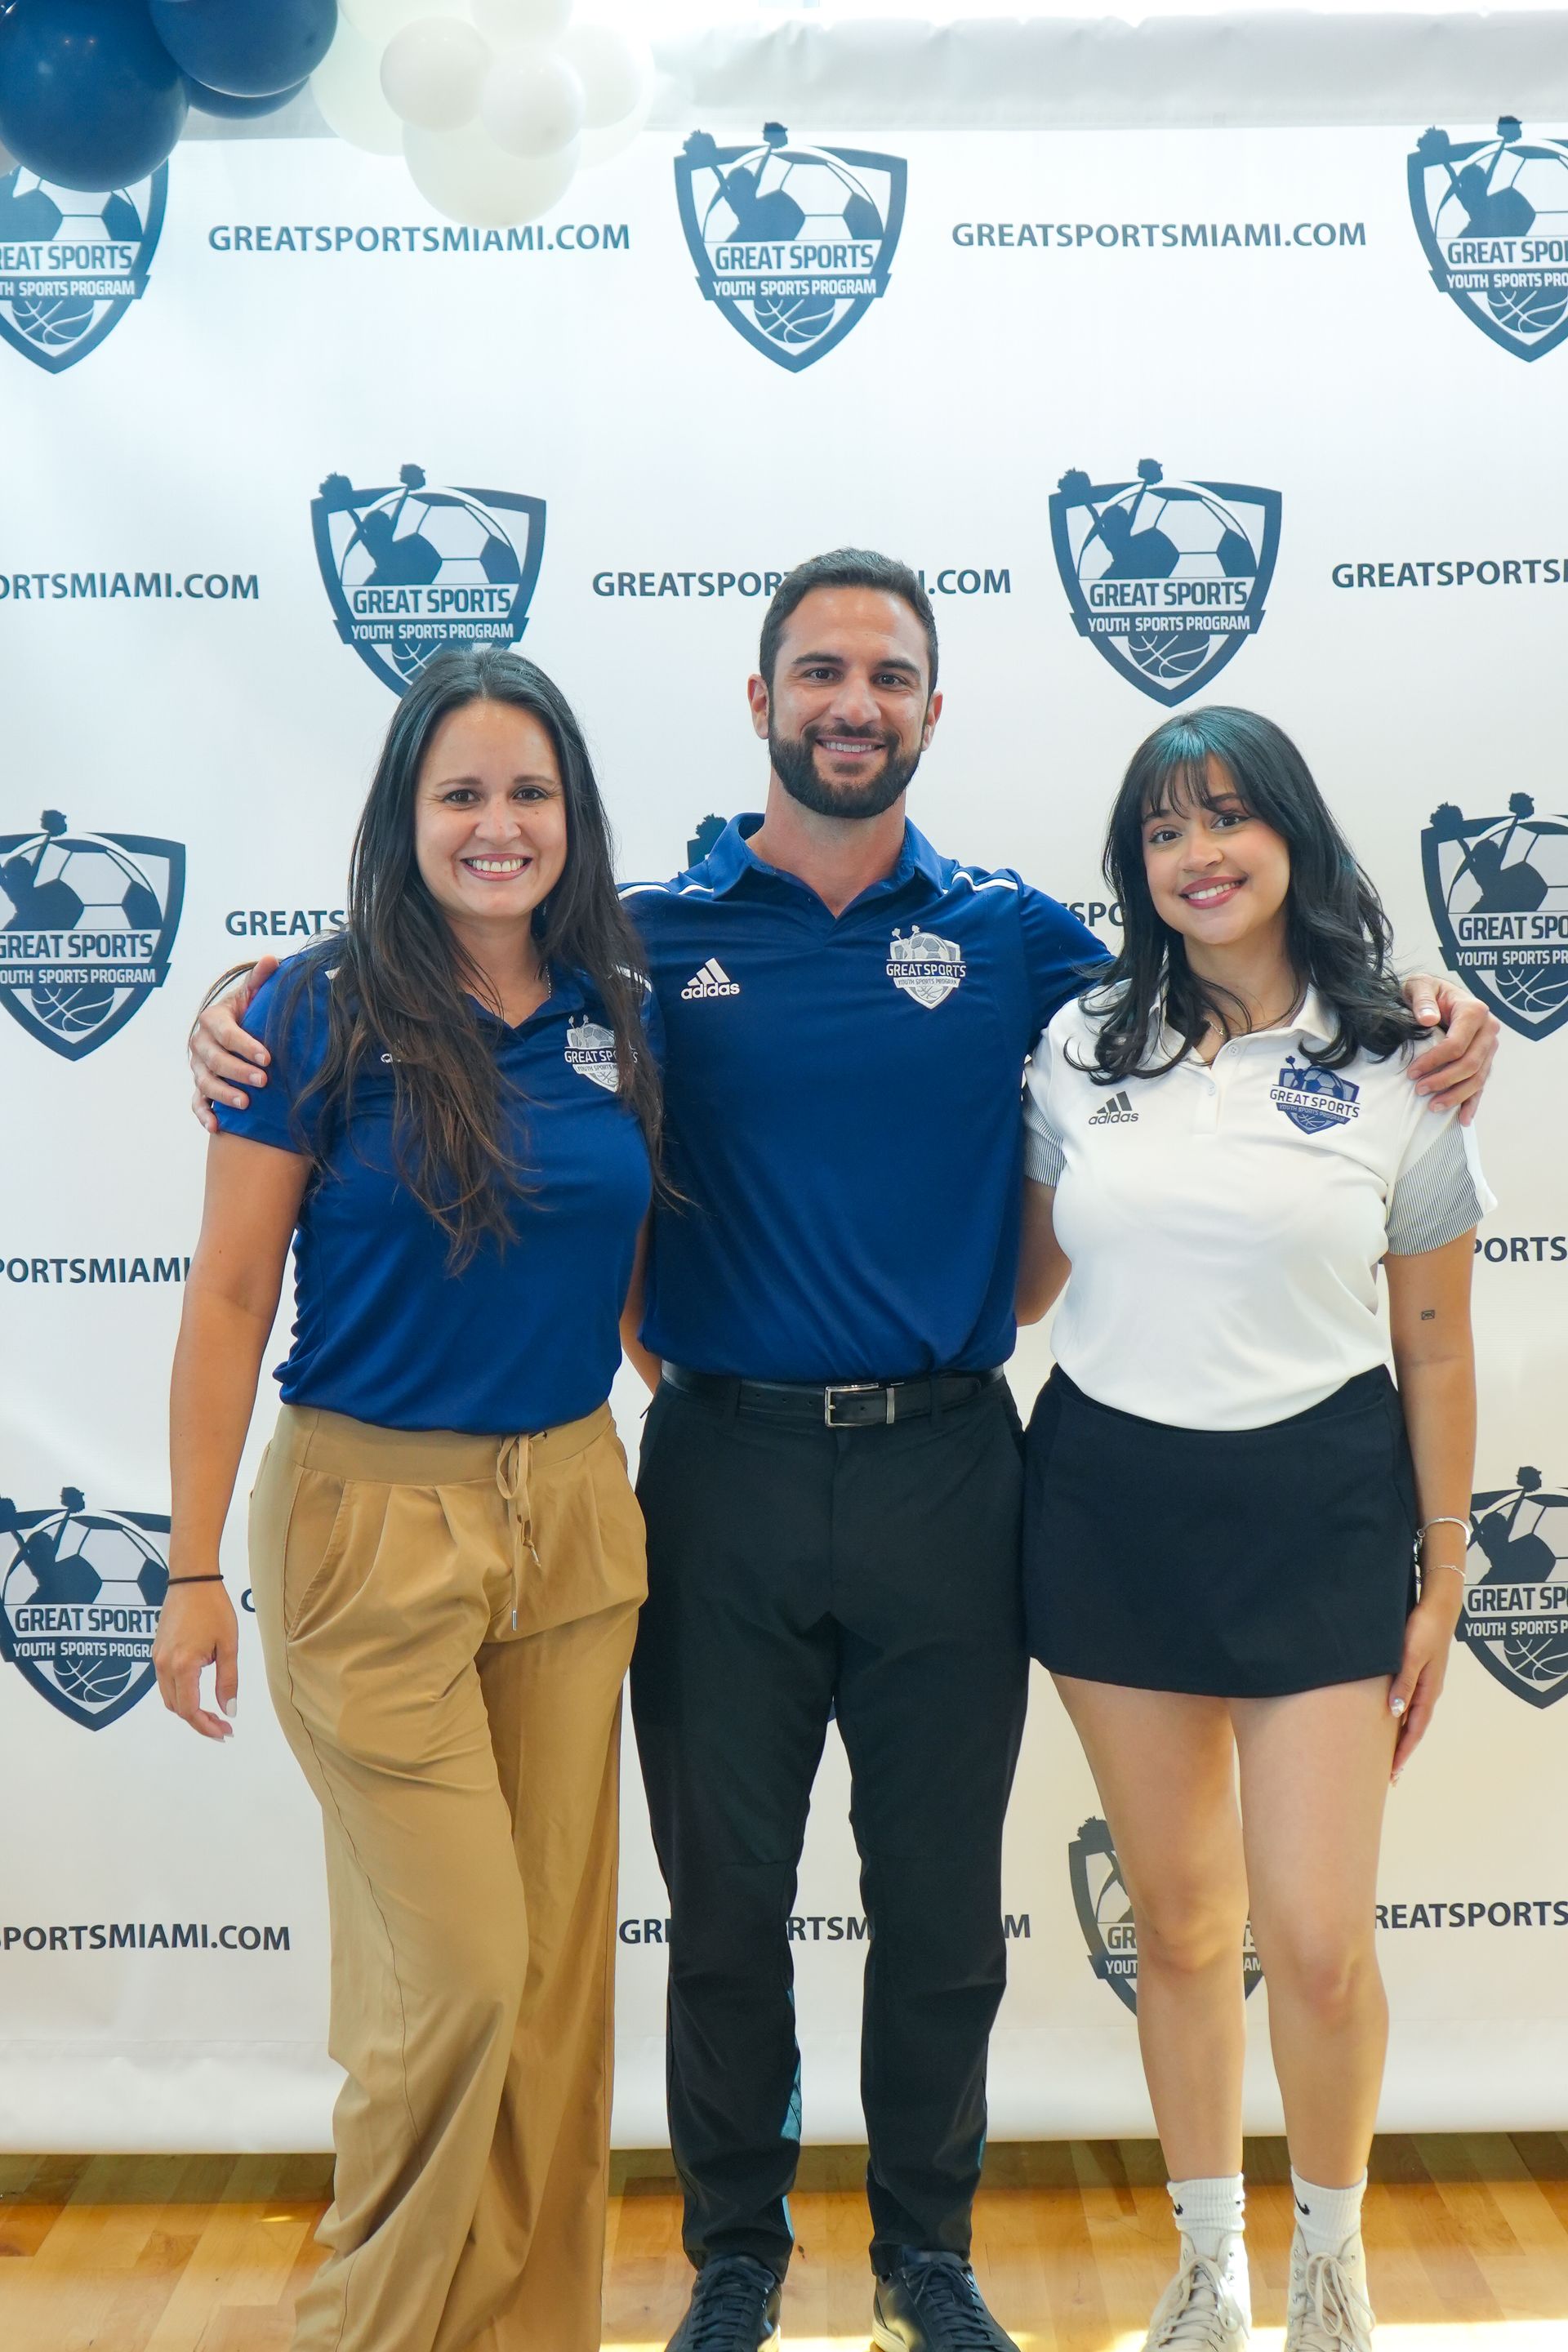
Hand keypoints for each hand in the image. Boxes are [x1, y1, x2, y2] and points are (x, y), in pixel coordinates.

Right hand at [153, 1581, 239, 1739]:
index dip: (206, 1726)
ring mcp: (157, 1658)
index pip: (189, 1710)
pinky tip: (200, 1693)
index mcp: (182, 1665)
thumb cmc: (213, 1608)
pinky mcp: (157, 1652)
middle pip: (177, 1708)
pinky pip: (165, 1683)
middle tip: (223, 1727)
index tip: (224, 1733)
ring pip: (169, 1698)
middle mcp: (163, 1665)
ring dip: (189, 1710)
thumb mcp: (228, 1645)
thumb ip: (228, 1681)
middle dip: (199, 1722)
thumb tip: (229, 1710)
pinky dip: (181, 1694)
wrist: (191, 1580)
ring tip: (214, 1713)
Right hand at [189, 956, 276, 1132]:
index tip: (268, 1056)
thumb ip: (261, 979)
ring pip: (205, 1083)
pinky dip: (203, 1115)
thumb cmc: (246, 1012)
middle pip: (215, 1060)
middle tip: (263, 1081)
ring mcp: (198, 1067)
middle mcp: (201, 1044)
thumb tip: (273, 958)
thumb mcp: (252, 995)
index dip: (245, 1045)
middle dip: (238, 1071)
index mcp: (213, 1020)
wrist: (230, 1029)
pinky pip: (196, 1102)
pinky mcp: (199, 1087)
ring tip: (245, 1104)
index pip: (226, 1033)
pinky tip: (217, 1127)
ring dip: (223, 1094)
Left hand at [1387, 1583, 1461, 1778]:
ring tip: (1388, 1753)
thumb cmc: (1424, 1628)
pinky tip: (1391, 1718)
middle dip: (1402, 1751)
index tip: (1393, 1774)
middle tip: (1390, 1775)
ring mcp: (1426, 1682)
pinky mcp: (1420, 1671)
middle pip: (1414, 1728)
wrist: (1439, 1605)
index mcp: (1428, 1691)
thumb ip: (1403, 1683)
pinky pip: (1410, 1701)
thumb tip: (1394, 1713)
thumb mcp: (1411, 1656)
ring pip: (1412, 1716)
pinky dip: (1401, 1716)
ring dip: (1401, 1735)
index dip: (1403, 1752)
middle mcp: (1428, 1691)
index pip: (1414, 1730)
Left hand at [1402, 973, 1499, 1126]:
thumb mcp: (1420, 986)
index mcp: (1474, 1011)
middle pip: (1470, 1064)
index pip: (1457, 1044)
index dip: (1434, 1061)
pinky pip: (1481, 1083)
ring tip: (1434, 1107)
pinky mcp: (1485, 1059)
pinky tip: (1463, 1119)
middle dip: (1444, 1081)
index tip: (1412, 1073)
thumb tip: (1428, 1020)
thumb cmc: (1428, 990)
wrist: (1437, 992)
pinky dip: (1472, 1102)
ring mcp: (1489, 1046)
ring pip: (1478, 1077)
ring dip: (1457, 1095)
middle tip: (1419, 1091)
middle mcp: (1487, 1030)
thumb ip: (1422, 1000)